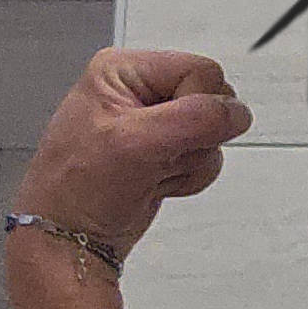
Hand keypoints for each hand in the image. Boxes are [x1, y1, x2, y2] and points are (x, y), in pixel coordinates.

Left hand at [13, 49, 253, 261]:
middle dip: (194, 138)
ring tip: (148, 171)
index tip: (169, 134)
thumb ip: (194, 119)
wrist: (72, 238)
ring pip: (213, 134)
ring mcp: (155, 124)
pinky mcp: (166, 152)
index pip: (200, 71)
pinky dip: (187, 177)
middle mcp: (140, 92)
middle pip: (211, 102)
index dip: (197, 106)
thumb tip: (235, 112)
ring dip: (188, 162)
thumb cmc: (75, 188)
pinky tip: (155, 181)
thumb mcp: (134, 142)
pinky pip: (206, 157)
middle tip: (155, 154)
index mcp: (123, 71)